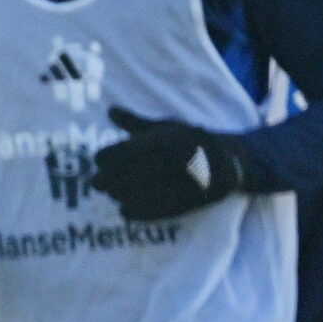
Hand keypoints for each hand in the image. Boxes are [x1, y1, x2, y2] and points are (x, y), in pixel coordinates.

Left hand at [92, 107, 247, 220]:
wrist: (225, 162)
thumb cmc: (190, 140)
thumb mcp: (165, 126)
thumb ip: (135, 122)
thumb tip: (110, 110)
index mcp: (159, 141)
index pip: (118, 152)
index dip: (104, 158)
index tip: (99, 161)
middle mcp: (164, 163)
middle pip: (120, 176)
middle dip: (104, 180)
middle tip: (97, 183)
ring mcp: (171, 185)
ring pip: (130, 194)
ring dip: (116, 195)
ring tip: (112, 193)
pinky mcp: (178, 203)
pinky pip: (146, 211)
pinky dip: (132, 212)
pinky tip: (124, 209)